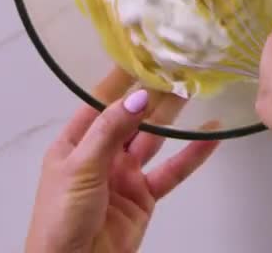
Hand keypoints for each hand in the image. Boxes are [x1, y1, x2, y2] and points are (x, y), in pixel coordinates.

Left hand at [25, 70, 218, 252]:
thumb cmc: (61, 219)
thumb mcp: (81, 168)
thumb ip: (110, 131)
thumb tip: (138, 96)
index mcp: (75, 142)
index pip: (100, 101)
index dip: (121, 77)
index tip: (143, 51)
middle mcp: (100, 154)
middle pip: (131, 117)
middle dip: (153, 93)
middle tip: (178, 66)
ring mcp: (124, 175)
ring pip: (154, 138)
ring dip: (174, 116)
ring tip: (195, 88)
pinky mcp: (143, 197)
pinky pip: (171, 171)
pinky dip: (192, 154)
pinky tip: (210, 136)